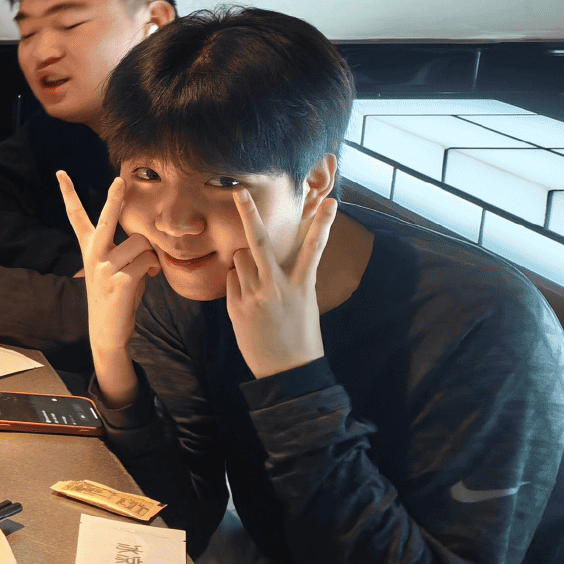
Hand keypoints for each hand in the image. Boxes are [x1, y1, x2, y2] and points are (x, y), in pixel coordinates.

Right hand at [58, 172, 160, 404]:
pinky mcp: (119, 280)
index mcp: (89, 248)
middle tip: (120, 179)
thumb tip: (150, 240)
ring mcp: (105, 266)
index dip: (68, 193)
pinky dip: (154, 269)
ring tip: (146, 271)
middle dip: (115, 198)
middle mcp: (94, 254)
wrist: (106, 331)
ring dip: (150, 256)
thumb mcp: (116, 269)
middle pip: (105, 218)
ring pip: (141, 244)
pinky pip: (148, 261)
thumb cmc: (115, 297)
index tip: (60, 173)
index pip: (76, 216)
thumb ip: (126, 250)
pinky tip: (149, 279)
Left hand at [226, 189, 335, 379]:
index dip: (323, 224)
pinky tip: (249, 300)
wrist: (286, 372)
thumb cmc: (301, 336)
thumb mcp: (305, 304)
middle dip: (248, 213)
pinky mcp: (236, 306)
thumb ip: (287, 279)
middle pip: (259, 242)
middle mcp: (276, 287)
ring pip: (240, 259)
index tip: (331, 201)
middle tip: (238, 191)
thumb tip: (261, 260)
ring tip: (258, 284)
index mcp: (301, 286)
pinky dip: (238, 281)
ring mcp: (253, 296)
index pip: (314, 248)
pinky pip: (232, 279)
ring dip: (246, 262)